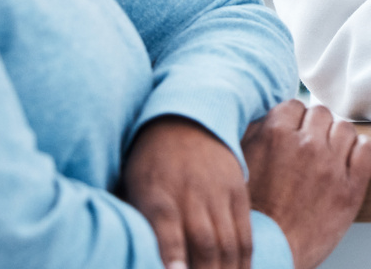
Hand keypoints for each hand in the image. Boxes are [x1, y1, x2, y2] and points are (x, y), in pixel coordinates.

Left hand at [121, 116, 251, 268]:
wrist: (186, 117)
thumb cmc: (149, 160)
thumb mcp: (132, 183)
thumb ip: (134, 218)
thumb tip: (126, 254)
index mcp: (157, 191)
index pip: (165, 225)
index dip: (172, 253)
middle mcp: (190, 192)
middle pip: (204, 242)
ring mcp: (218, 192)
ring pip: (228, 242)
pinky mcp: (238, 191)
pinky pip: (245, 233)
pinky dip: (243, 261)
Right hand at [243, 100, 370, 268]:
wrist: (268, 254)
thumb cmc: (251, 215)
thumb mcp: (240, 166)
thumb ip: (256, 134)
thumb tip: (270, 115)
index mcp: (275, 135)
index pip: (295, 105)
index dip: (295, 120)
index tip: (295, 133)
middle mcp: (306, 145)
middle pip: (322, 113)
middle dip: (316, 128)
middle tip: (311, 147)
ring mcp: (331, 166)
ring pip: (346, 128)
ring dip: (338, 138)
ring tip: (330, 156)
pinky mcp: (352, 189)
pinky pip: (368, 150)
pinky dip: (362, 151)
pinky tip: (351, 161)